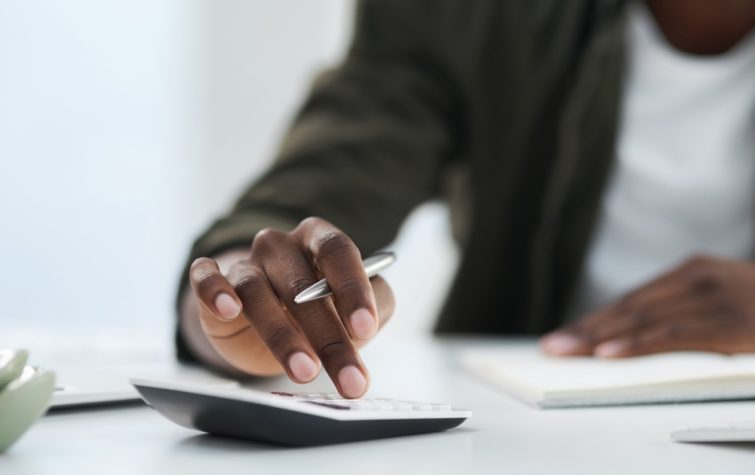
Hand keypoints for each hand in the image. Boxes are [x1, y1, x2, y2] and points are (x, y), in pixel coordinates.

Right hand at [188, 217, 394, 397]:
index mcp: (319, 239)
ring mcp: (245, 262)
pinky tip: (229, 309)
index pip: (337, 251)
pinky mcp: (213, 282)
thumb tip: (373, 314)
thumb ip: (377, 305)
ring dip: (282, 335)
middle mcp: (280, 245)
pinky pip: (206, 277)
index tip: (365, 328)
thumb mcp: (355, 310)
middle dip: (328, 336)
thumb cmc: (320, 313)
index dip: (352, 288)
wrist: (267, 328)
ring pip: (256, 291)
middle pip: (302, 284)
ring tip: (305, 371)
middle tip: (348, 377)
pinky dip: (214, 290)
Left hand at [540, 255, 754, 357]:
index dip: (595, 319)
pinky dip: (638, 343)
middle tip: (551, 346)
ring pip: (644, 319)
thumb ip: (687, 314)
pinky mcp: (731, 320)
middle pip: (629, 307)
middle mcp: (698, 278)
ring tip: (566, 351)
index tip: (564, 336)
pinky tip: (608, 354)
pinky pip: (674, 334)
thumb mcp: (727, 302)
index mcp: (693, 272)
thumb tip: (637, 339)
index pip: (632, 300)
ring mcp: (714, 296)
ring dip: (599, 338)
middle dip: (587, 330)